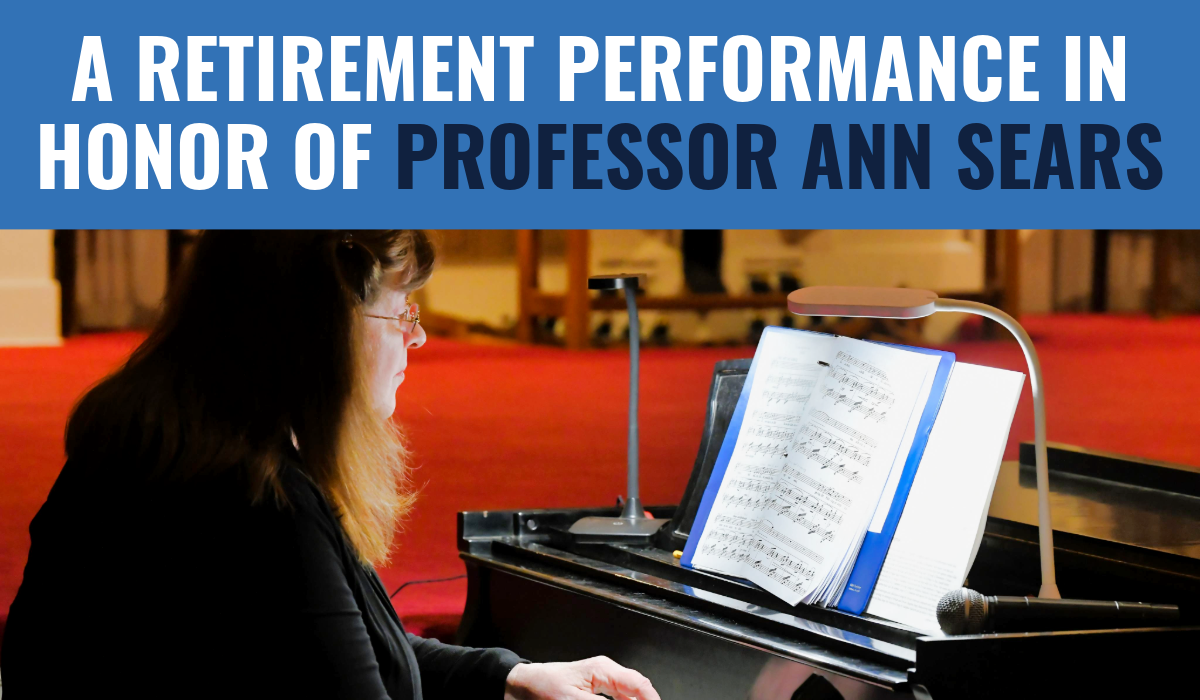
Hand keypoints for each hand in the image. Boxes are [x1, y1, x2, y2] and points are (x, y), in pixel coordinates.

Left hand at [504, 656, 660, 699]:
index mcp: (604, 670)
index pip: (639, 685)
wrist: (521, 686)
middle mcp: (606, 674)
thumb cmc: (542, 687)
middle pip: (636, 691)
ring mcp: (601, 683)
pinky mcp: (595, 692)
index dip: (652, 699)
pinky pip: (616, 699)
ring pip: (627, 697)